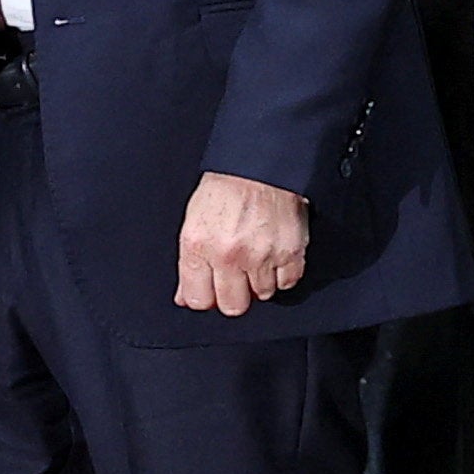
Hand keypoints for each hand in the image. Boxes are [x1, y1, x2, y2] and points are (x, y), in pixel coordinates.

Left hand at [176, 172, 309, 317]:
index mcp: (198, 246)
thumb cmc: (224, 190)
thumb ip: (189, 264)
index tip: (211, 293)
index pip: (198, 299)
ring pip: (262, 295)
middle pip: (233, 306)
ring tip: (256, 258)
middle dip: (234, 297)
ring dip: (260, 282)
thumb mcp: (192, 222)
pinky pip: (288, 282)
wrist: (258, 167)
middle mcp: (228, 255)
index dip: (205, 298)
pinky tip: (274, 255)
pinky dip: (283, 273)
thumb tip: (183, 297)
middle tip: (236, 280)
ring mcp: (261, 255)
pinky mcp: (290, 252)